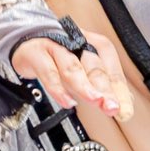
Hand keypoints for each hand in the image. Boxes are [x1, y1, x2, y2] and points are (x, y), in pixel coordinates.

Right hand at [12, 27, 133, 119]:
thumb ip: (100, 86)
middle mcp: (76, 43)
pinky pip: (48, 72)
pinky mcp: (37, 53)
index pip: (111, 67)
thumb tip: (123, 105)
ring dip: (85, 86)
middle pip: (94, 67)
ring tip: (96, 101)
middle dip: (105, 89)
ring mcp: (56, 47)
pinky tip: (66, 100)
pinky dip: (58, 88)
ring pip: (73, 67)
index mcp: (92, 45)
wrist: (24, 40)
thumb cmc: (56, 57)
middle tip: (113, 107)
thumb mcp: (81, 70)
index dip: (119, 90)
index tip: (125, 110)